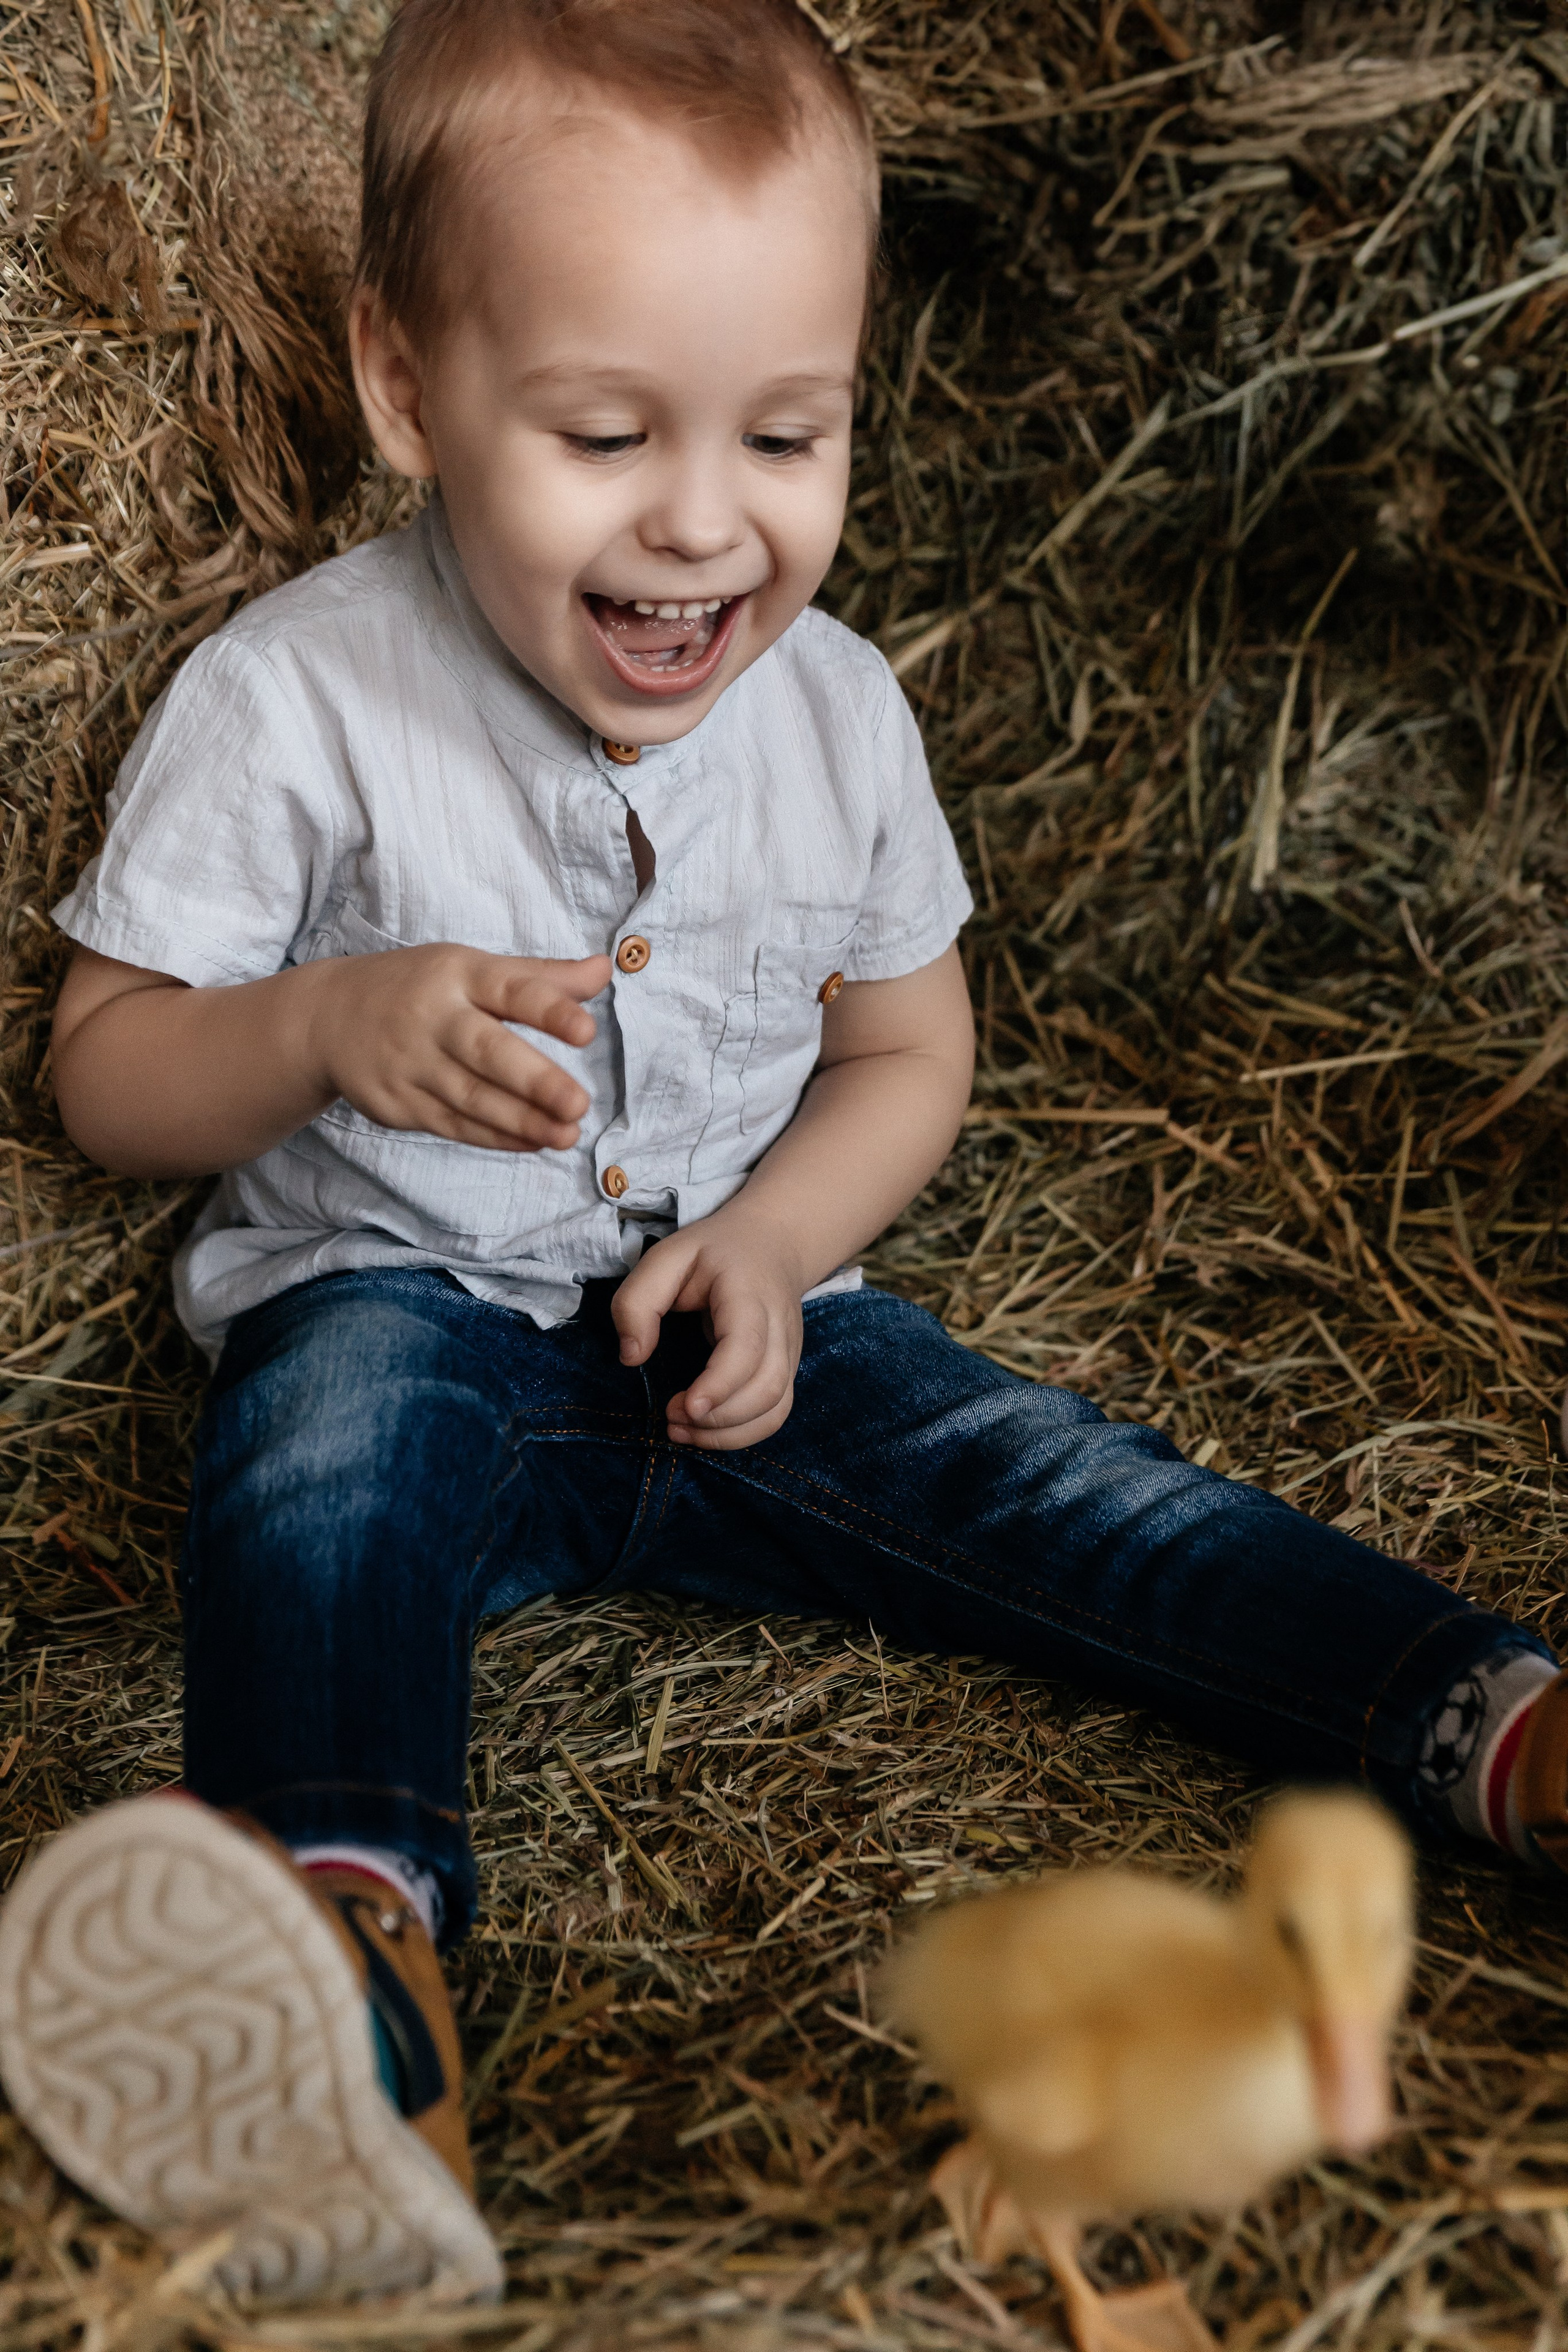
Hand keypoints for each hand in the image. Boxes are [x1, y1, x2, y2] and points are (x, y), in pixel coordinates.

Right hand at [310, 944, 610, 1150]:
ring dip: (522, 1120)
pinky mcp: (396, 1103)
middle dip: (534, 1080)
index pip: (509, 989)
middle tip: (578, 1103)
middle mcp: (433, 1017)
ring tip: (567, 1134)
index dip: (549, 1010)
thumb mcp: (471, 968)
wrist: (326, 1019)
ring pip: (472, 1097)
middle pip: (486, 1051)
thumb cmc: (419, 989)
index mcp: (458, 974)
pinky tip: (532, 1142)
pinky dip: (495, 1137)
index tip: (586, 1030)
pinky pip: (453, 1125)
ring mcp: (411, 1064)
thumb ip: (540, 977)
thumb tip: (605, 970)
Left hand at [612, 1207, 805, 1449]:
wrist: (773, 1243)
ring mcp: (789, 1353)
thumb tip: (631, 1357)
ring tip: (681, 1430)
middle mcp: (779, 1327)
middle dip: (718, 1418)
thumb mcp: (667, 1257)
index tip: (685, 1407)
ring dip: (728, 1433)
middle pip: (767, 1388)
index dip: (720, 1384)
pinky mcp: (787, 1371)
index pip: (747, 1348)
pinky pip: (775, 1415)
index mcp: (750, 1293)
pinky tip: (704, 1431)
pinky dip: (741, 1434)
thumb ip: (639, 1301)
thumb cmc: (714, 1252)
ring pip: (775, 1409)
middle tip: (671, 1416)